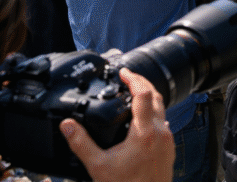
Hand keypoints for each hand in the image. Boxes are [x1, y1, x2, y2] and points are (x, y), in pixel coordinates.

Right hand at [60, 69, 174, 181]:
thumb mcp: (98, 166)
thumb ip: (81, 143)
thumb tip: (67, 125)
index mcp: (144, 132)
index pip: (144, 94)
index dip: (134, 79)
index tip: (124, 72)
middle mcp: (161, 132)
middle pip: (156, 96)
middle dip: (143, 83)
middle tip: (129, 77)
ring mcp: (168, 139)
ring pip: (162, 109)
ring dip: (149, 97)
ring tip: (134, 94)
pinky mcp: (169, 147)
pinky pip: (163, 122)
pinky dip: (153, 113)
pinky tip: (142, 118)